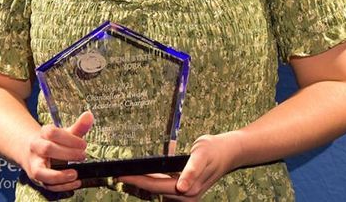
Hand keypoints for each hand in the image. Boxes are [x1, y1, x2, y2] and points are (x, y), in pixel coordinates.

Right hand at [21, 111, 93, 191]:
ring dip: (59, 175)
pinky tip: (75, 182)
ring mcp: (35, 164)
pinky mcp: (38, 178)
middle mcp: (36, 149)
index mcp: (43, 134)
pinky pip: (47, 185)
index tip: (83, 144)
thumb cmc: (54, 143)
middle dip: (66, 153)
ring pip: (40, 172)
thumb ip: (78, 127)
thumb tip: (89, 115)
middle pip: (46, 149)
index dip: (69, 138)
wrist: (34, 153)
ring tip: (75, 173)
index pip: (51, 132)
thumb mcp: (66, 134)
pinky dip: (62, 186)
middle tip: (83, 156)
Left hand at [117, 133, 241, 200]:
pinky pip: (164, 190)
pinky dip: (153, 184)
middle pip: (154, 191)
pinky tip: (145, 177)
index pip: (155, 185)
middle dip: (136, 183)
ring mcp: (186, 196)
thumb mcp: (201, 154)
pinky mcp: (186, 193)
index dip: (137, 180)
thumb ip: (191, 171)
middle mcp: (186, 196)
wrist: (227, 153)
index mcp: (188, 188)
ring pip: (158, 192)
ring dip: (143, 185)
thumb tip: (182, 188)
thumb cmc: (213, 150)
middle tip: (118, 174)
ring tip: (127, 175)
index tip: (121, 175)